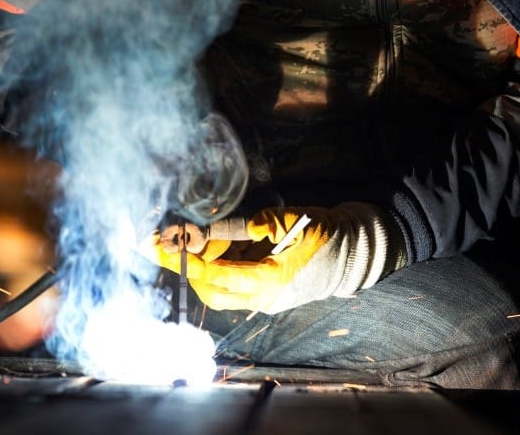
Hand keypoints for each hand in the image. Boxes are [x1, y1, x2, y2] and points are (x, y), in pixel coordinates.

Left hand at [141, 202, 403, 313]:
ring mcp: (265, 297)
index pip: (214, 277)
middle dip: (190, 267)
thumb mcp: (294, 222)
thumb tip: (219, 226)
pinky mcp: (268, 291)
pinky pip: (236, 282)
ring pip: (222, 289)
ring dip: (207, 264)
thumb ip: (257, 224)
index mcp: (269, 282)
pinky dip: (223, 264)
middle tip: (176, 240)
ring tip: (203, 235)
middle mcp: (262, 297)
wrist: (358, 253)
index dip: (185, 262)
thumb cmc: (328, 235)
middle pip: (212, 291)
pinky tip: (222, 241)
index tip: (161, 246)